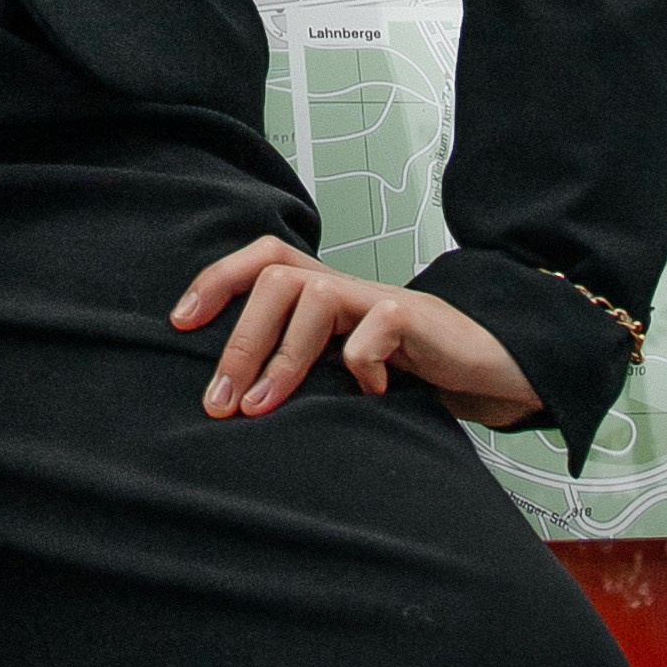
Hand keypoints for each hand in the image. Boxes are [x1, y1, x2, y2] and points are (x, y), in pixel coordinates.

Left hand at [172, 235, 542, 430]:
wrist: (488, 366)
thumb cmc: (407, 372)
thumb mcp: (341, 370)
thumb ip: (300, 371)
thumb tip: (228, 407)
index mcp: (322, 293)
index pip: (262, 259)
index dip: (216, 280)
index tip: (178, 324)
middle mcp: (345, 287)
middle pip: (275, 277)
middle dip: (239, 338)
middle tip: (220, 402)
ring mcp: (380, 299)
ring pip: (313, 295)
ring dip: (281, 355)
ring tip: (262, 408)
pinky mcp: (418, 320)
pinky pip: (377, 327)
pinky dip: (360, 362)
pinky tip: (366, 397)